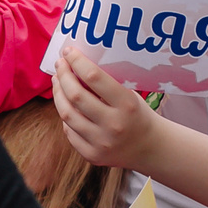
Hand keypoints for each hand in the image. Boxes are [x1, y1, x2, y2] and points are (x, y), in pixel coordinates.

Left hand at [52, 50, 160, 168]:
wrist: (150, 148)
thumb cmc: (138, 115)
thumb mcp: (129, 95)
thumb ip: (105, 84)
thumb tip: (76, 65)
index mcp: (126, 104)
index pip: (94, 77)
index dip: (77, 61)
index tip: (68, 51)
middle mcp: (113, 124)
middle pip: (76, 95)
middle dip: (63, 76)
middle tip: (60, 64)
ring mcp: (101, 142)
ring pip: (67, 114)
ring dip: (58, 94)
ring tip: (57, 81)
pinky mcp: (92, 155)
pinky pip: (69, 132)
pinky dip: (66, 116)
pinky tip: (66, 106)